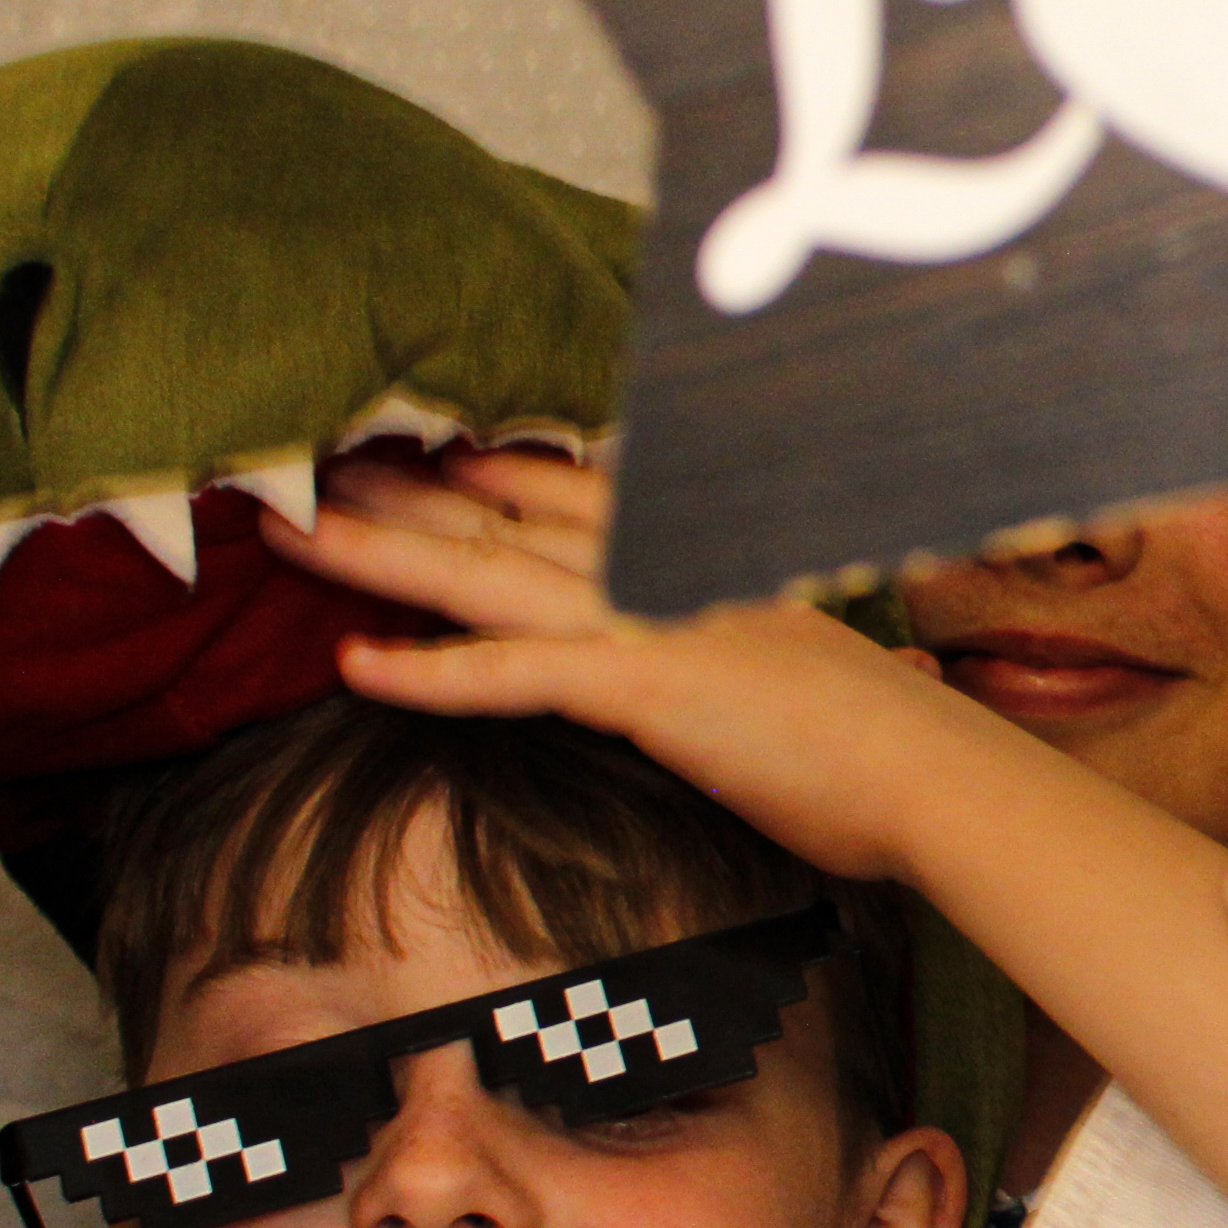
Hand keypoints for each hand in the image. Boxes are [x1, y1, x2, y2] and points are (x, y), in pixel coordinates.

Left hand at [262, 446, 981, 886]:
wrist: (937, 775)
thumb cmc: (885, 742)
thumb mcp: (808, 667)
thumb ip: (763, 648)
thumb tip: (780, 662)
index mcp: (700, 562)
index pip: (580, 494)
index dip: (498, 470)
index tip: (433, 452)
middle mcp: (665, 573)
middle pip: (509, 516)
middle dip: (406, 491)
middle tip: (314, 463)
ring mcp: (652, 622)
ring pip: (488, 573)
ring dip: (380, 553)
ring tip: (289, 531)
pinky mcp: (644, 688)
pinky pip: (515, 671)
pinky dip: (432, 670)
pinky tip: (355, 665)